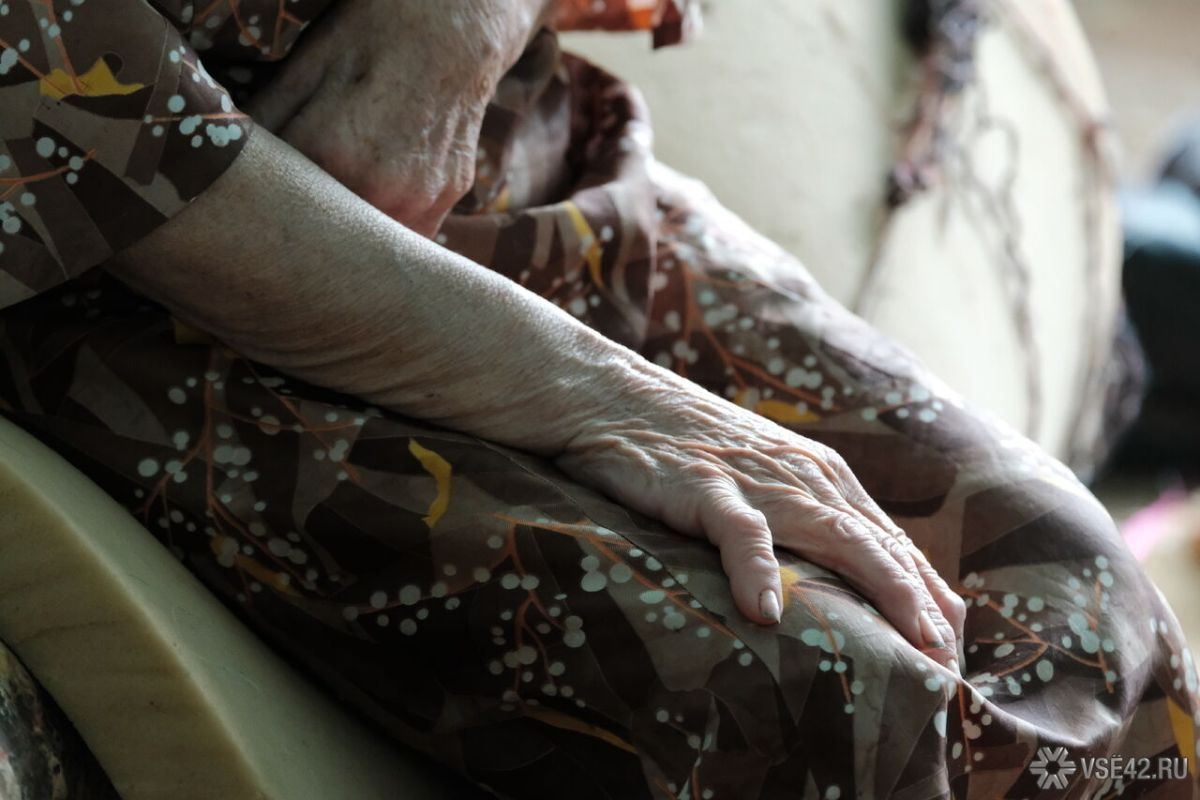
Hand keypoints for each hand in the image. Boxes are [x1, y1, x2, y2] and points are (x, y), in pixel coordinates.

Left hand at [245, 0, 547, 235]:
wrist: (460, 25)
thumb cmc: (375, 32)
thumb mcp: (308, 65)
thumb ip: (266, 121)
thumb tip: (221, 161)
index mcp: (335, 153)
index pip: (278, 206)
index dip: (259, 205)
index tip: (248, 205)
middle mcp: (383, 189)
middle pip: (324, 237)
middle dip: (301, 229)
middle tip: (283, 216)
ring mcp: (422, 199)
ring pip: (367, 245)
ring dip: (345, 236)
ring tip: (329, 208)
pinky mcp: (448, 198)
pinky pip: (405, 232)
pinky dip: (382, 222)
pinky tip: (370, 193)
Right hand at [557, 364, 965, 666]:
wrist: (615, 396)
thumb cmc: (686, 446)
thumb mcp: (759, 481)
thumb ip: (801, 521)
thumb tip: (837, 582)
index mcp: (822, 478)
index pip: (891, 544)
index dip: (928, 596)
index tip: (955, 649)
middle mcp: (805, 478)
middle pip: (880, 547)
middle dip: (923, 604)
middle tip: (951, 662)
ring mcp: (758, 480)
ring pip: (836, 536)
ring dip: (880, 589)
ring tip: (909, 641)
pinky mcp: (705, 485)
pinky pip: (740, 531)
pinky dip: (758, 569)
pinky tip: (766, 612)